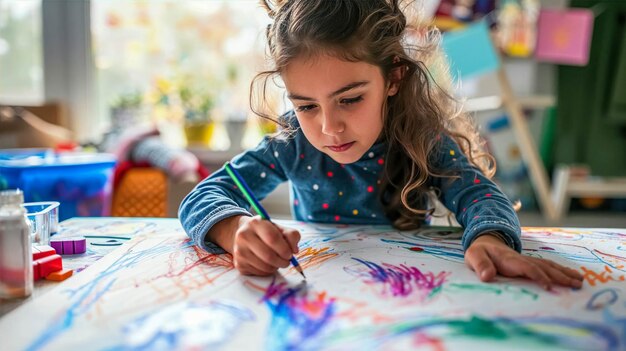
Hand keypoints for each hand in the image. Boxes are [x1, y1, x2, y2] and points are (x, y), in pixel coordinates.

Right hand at [209, 215, 300, 275]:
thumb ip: (292, 236)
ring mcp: (239, 250)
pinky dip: (268, 271)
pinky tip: (268, 264)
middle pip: (268, 255)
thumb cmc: (266, 232)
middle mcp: (244, 235)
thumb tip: (294, 250)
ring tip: (278, 261)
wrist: (245, 235)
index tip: (290, 254)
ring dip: (276, 267)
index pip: (272, 238)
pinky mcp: (238, 264)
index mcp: (256, 223)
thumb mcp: (280, 228)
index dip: (284, 249)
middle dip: (282, 261)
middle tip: (287, 261)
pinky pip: (259, 273)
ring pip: (264, 266)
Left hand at [464, 233, 583, 289]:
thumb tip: (487, 277)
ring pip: (548, 266)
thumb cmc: (479, 252)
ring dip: (564, 273)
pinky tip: (571, 276)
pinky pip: (547, 266)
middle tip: (576, 285)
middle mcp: (522, 259)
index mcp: (509, 259)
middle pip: (543, 267)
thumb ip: (480, 265)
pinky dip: (560, 271)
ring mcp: (527, 260)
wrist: (484, 241)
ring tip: (580, 281)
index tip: (549, 286)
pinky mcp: (529, 263)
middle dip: (560, 276)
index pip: (526, 268)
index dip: (538, 276)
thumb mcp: (474, 256)